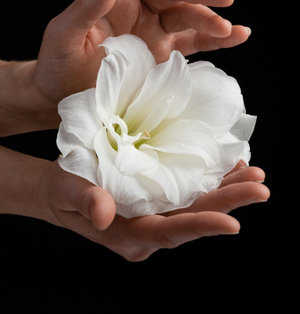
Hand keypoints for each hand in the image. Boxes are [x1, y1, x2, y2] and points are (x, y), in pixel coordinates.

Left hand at [33, 0, 250, 119]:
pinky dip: (216, 42)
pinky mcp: (162, 60)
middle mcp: (141, 11)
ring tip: (228, 30)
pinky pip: (193, 46)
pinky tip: (237, 36)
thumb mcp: (64, 35)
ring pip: (189, 18)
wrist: (64, 99)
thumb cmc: (57, 64)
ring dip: (211, 21)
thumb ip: (86, 8)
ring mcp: (154, 35)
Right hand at [40, 160, 269, 261]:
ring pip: (197, 206)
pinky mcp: (159, 202)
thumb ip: (85, 200)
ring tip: (253, 176)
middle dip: (227, 204)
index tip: (233, 222)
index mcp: (128, 234)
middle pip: (193, 218)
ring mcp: (157, 216)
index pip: (170, 232)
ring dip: (226, 191)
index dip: (201, 226)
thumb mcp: (66, 192)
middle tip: (259, 188)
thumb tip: (104, 213)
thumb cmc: (61, 191)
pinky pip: (190, 195)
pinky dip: (211, 182)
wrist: (61, 191)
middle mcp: (149, 230)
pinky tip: (228, 168)